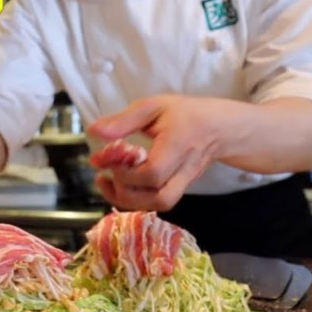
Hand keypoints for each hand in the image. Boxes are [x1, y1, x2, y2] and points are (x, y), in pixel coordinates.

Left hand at [88, 95, 223, 210]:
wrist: (218, 128)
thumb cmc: (184, 114)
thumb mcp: (153, 107)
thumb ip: (123, 120)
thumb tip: (94, 131)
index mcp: (178, 145)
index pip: (154, 171)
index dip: (127, 172)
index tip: (108, 159)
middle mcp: (184, 169)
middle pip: (159, 197)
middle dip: (126, 190)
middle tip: (107, 173)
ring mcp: (185, 182)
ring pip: (160, 204)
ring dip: (130, 199)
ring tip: (109, 183)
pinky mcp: (181, 188)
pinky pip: (159, 202)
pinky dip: (137, 200)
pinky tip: (122, 186)